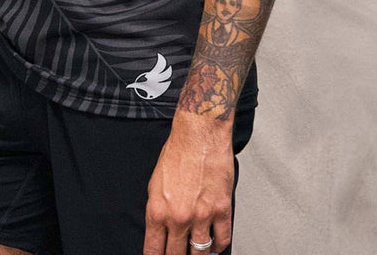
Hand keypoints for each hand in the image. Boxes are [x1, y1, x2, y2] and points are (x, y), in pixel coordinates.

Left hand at [144, 114, 233, 254]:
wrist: (199, 134)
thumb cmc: (178, 153)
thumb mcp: (155, 184)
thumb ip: (158, 211)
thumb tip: (160, 232)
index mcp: (158, 210)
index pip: (154, 251)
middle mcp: (179, 217)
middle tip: (179, 254)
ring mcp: (201, 215)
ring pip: (200, 253)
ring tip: (196, 252)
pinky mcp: (221, 209)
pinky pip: (222, 240)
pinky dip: (218, 246)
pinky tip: (214, 244)